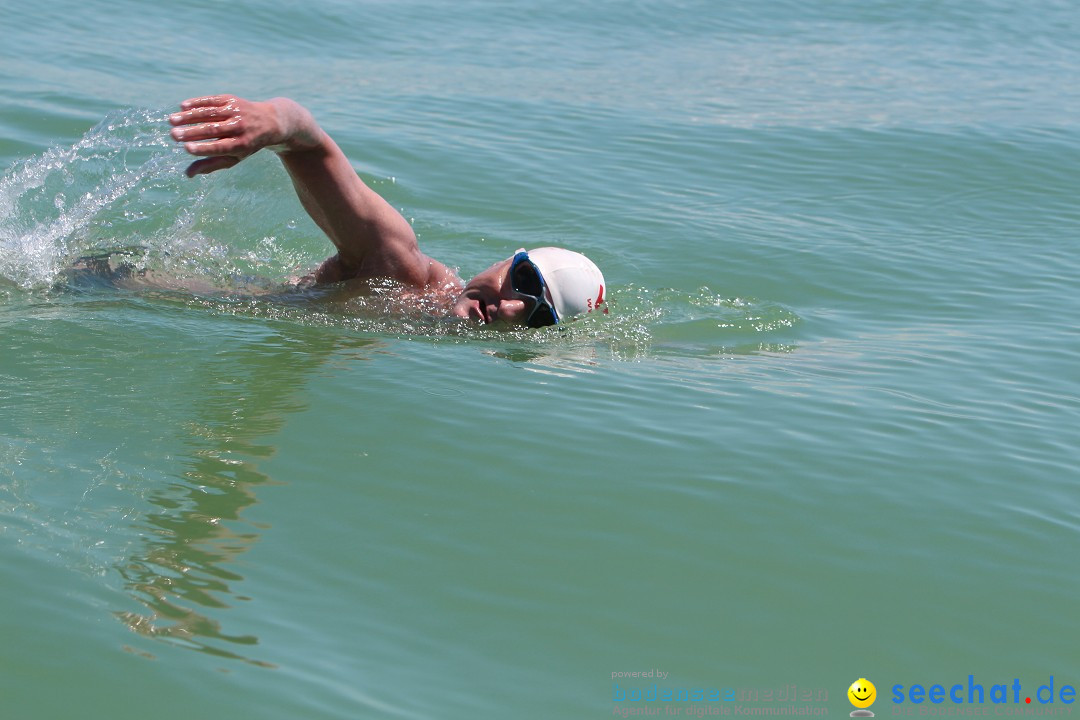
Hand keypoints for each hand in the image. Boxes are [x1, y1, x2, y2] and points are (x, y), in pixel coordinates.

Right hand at [168, 95, 285, 176]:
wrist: (269, 122)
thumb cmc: (246, 145)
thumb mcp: (234, 157)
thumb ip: (211, 165)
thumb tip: (188, 174)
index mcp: (241, 145)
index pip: (220, 147)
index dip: (204, 148)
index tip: (187, 148)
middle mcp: (239, 127)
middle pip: (212, 130)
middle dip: (192, 132)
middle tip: (172, 135)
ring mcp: (236, 112)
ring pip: (210, 113)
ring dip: (189, 116)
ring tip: (171, 120)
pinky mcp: (231, 100)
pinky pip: (212, 101)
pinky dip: (197, 103)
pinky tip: (182, 106)